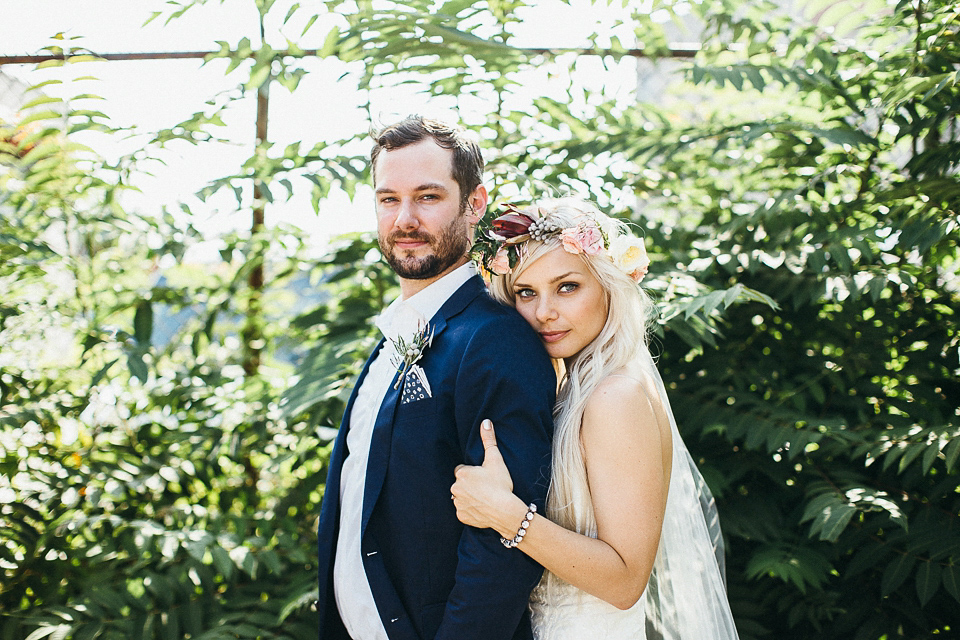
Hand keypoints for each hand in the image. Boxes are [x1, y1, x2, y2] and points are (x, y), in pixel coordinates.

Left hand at [452, 419, 521, 534]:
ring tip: (485, 498)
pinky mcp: (462, 516)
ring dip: (469, 497)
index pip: (462, 470)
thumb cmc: (500, 484)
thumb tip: (485, 422)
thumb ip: (488, 440)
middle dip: (470, 484)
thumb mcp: (495, 459)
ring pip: (461, 497)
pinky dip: (470, 510)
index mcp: (461, 473)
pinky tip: (482, 509)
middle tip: (485, 487)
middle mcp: (455, 488)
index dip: (473, 472)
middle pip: (461, 483)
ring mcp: (458, 503)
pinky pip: (464, 511)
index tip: (483, 476)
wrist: (505, 511)